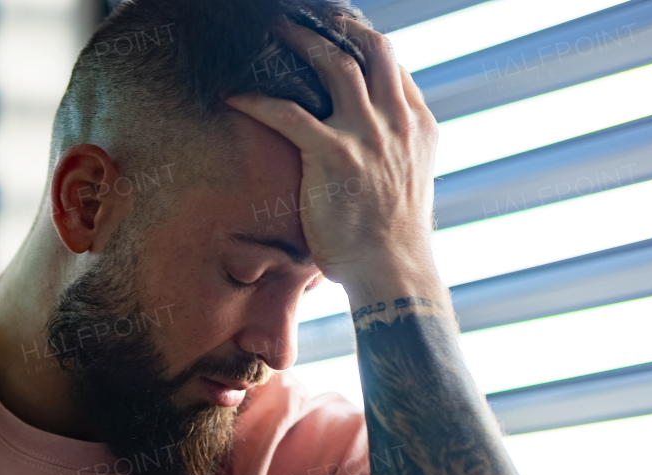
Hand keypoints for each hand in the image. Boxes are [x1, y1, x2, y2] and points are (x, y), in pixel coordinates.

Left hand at [226, 16, 441, 298]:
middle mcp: (397, 122)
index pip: (393, 64)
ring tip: (272, 32)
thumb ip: (394, 151)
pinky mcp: (335, 156)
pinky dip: (256, 100)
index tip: (340, 29)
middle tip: (305, 15)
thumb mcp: (408, 183)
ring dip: (299, 43)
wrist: (392, 272)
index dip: (364, 40)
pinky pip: (288, 113)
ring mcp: (368, 136)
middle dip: (336, 25)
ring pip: (333, 66)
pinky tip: (233, 95)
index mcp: (418, 126)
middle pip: (370, 49)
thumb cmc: (391, 240)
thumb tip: (371, 143)